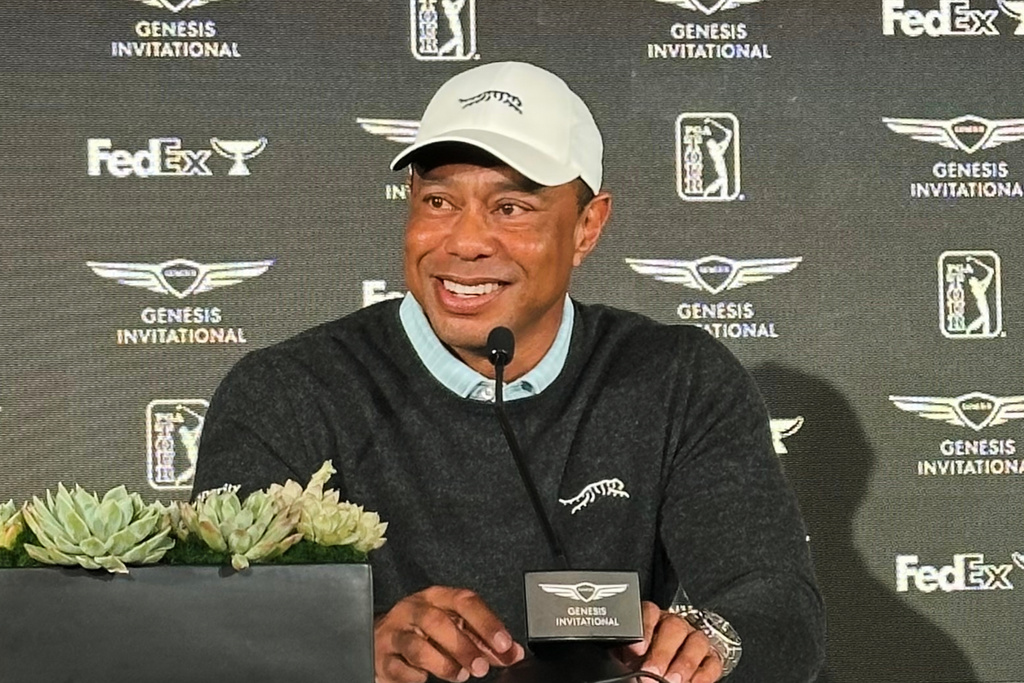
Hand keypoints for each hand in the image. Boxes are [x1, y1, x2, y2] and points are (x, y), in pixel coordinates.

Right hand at [374, 586, 525, 682]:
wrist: (382, 641)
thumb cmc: (424, 632)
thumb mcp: (455, 628)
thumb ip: (484, 641)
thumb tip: (513, 653)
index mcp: (437, 597)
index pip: (464, 601)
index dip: (487, 622)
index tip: (504, 644)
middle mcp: (414, 610)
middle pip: (438, 622)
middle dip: (463, 647)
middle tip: (481, 667)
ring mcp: (395, 632)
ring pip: (417, 646)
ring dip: (443, 664)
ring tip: (458, 675)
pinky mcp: (382, 657)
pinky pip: (400, 668)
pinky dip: (415, 676)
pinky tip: (424, 678)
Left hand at [616, 601, 723, 682]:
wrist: (653, 674)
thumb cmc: (637, 663)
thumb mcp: (626, 656)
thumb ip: (624, 655)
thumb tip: (619, 664)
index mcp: (651, 619)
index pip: (649, 612)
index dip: (644, 628)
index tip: (636, 650)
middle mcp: (674, 625)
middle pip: (675, 627)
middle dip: (663, 652)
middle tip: (652, 673)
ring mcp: (694, 640)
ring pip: (697, 641)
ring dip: (684, 664)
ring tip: (672, 682)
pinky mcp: (711, 658)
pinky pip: (712, 663)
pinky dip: (702, 676)